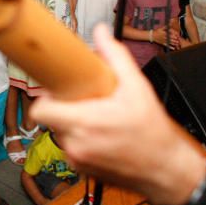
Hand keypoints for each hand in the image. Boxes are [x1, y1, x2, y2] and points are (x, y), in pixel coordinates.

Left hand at [29, 25, 205, 204]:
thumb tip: (101, 34)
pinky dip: (81, 140)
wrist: (166, 169)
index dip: (45, 97)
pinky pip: (71, 149)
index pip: (40, 111)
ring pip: (61, 134)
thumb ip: (116, 57)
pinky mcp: (82, 170)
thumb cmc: (153, 132)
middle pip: (51, 119)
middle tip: (86, 101)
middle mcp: (76, 144)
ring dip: (73, 124)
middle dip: (65, 107)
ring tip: (97, 118)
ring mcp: (77, 160)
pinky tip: (101, 136)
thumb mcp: (138, 87)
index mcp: (84, 123)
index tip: (57, 90)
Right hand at [152, 24, 179, 48]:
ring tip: (178, 44)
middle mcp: (165, 37)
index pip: (171, 34)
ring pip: (170, 43)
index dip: (175, 35)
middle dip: (175, 40)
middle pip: (171, 39)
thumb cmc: (156, 31)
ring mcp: (164, 41)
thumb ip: (166, 27)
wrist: (152, 36)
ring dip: (174, 43)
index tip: (178, 35)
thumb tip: (169, 24)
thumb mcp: (161, 28)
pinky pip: (167, 46)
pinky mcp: (163, 43)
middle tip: (179, 40)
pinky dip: (170, 47)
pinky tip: (174, 48)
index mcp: (165, 33)